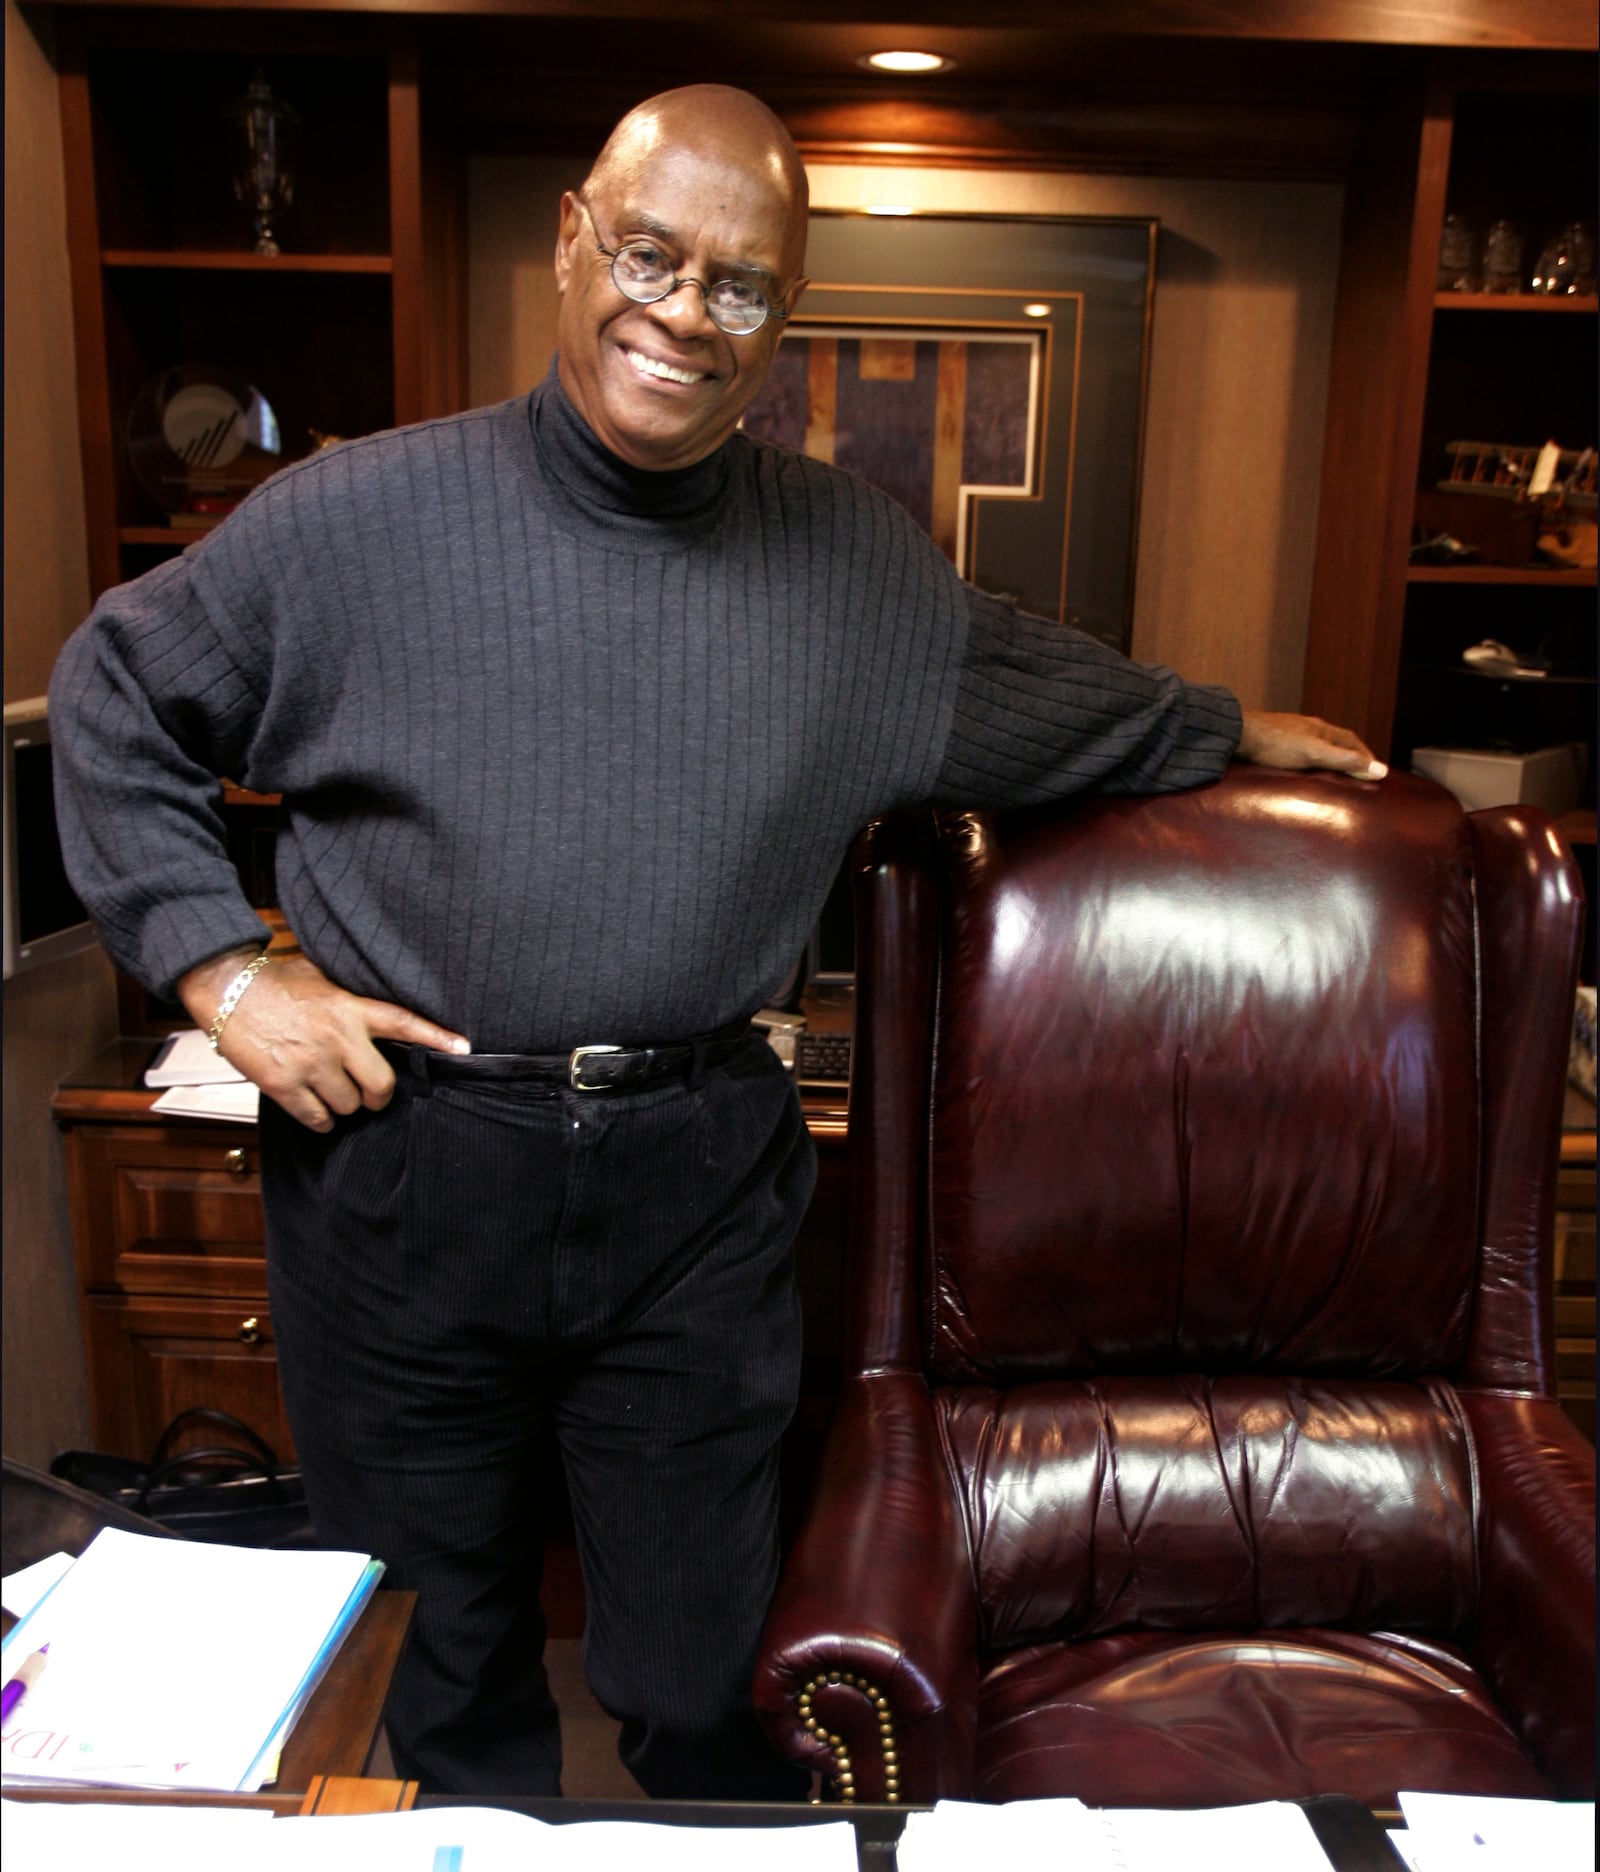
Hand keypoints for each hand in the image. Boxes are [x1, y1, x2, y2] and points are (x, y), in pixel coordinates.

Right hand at [178, 948, 470, 1132]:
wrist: (226, 988)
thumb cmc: (274, 981)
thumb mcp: (323, 978)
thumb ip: (351, 998)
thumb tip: (376, 1012)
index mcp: (350, 1007)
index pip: (404, 1023)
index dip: (436, 1037)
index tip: (464, 1048)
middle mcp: (337, 1037)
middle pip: (381, 1085)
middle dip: (377, 1096)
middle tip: (369, 1094)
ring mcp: (311, 1063)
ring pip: (349, 1105)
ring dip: (344, 1106)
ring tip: (331, 1091)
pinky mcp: (283, 1084)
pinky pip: (318, 1118)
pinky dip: (320, 1119)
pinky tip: (315, 1107)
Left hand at [1235, 710, 1386, 780]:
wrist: (1236, 734)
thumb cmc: (1275, 744)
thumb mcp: (1315, 754)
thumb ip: (1346, 762)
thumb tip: (1380, 770)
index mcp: (1321, 728)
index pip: (1352, 741)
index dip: (1365, 756)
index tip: (1375, 771)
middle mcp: (1307, 727)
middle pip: (1336, 741)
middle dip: (1349, 755)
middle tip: (1357, 772)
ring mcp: (1289, 732)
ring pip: (1316, 744)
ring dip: (1328, 757)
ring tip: (1332, 772)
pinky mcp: (1273, 740)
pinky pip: (1298, 749)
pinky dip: (1308, 759)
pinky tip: (1300, 768)